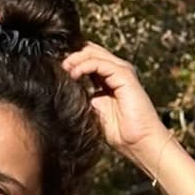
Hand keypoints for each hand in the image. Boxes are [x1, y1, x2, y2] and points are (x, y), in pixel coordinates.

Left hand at [60, 42, 165, 159]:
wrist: (138, 143)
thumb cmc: (119, 133)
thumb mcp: (94, 112)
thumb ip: (84, 97)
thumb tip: (66, 88)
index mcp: (108, 79)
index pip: (89, 59)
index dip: (73, 60)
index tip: (56, 69)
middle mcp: (116, 71)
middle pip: (91, 51)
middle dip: (72, 56)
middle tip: (57, 65)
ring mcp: (121, 71)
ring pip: (94, 53)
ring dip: (76, 59)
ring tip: (64, 68)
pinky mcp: (125, 75)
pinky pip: (101, 63)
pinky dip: (85, 65)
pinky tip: (74, 74)